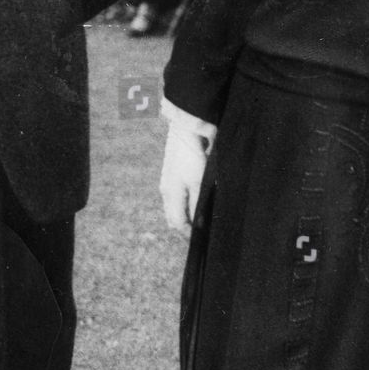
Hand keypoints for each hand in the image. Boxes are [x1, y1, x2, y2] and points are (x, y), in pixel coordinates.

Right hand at [160, 120, 211, 236]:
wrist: (185, 130)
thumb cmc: (193, 156)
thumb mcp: (198, 182)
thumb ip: (196, 205)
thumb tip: (197, 225)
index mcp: (171, 195)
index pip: (178, 224)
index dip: (189, 234)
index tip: (202, 239)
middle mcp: (167, 191)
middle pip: (173, 219)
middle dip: (185, 228)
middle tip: (201, 232)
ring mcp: (167, 183)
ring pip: (173, 209)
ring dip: (184, 217)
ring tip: (199, 219)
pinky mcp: (171, 176)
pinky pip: (175, 198)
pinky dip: (183, 205)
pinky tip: (194, 202)